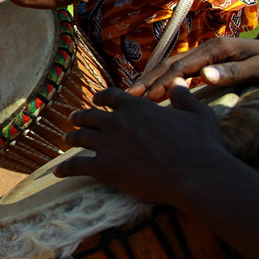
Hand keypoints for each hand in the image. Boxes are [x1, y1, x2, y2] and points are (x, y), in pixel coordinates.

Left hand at [53, 84, 229, 208]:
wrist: (195, 175)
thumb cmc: (201, 146)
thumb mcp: (197, 114)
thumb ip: (183, 97)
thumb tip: (178, 83)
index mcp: (135, 106)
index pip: (108, 96)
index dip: (99, 98)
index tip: (95, 100)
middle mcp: (115, 122)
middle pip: (87, 116)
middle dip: (79, 118)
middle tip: (73, 120)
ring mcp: (106, 145)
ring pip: (78, 138)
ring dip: (70, 138)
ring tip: (66, 141)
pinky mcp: (103, 168)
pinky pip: (75, 166)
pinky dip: (64, 169)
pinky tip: (57, 172)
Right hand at [127, 37, 258, 99]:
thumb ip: (234, 71)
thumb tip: (204, 76)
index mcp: (216, 49)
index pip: (179, 68)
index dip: (160, 83)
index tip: (145, 100)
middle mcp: (207, 48)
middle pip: (169, 64)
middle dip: (147, 80)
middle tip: (126, 96)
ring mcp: (207, 54)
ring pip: (171, 65)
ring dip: (151, 78)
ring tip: (133, 93)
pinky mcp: (209, 60)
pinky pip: (179, 69)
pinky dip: (163, 78)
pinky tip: (155, 89)